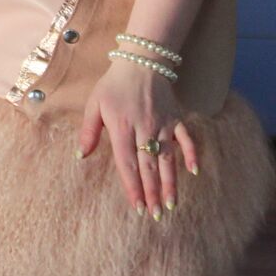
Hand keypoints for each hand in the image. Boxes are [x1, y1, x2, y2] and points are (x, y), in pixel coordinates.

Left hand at [76, 58, 198, 217]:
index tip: (137, 207)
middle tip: (155, 215)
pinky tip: (194, 171)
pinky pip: (186, 139)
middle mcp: (144, 130)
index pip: (128, 164)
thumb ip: (88, 131)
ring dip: (170, 183)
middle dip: (152, 193)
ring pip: (168, 159)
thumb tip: (80, 156)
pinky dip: (191, 154)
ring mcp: (163, 125)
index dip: (133, 188)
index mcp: (122, 128)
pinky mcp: (176, 118)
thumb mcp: (94, 104)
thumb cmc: (114, 84)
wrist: (142, 60)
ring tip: (171, 205)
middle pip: (149, 167)